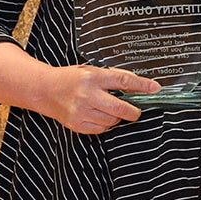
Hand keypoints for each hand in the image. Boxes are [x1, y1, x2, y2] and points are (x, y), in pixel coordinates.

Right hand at [40, 65, 161, 135]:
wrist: (46, 90)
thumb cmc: (71, 78)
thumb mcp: (92, 70)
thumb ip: (113, 76)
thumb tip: (136, 84)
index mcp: (92, 76)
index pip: (123, 81)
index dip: (142, 85)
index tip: (154, 88)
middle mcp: (87, 94)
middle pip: (119, 107)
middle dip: (133, 111)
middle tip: (136, 111)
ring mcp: (81, 111)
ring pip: (112, 120)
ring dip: (117, 117)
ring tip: (110, 110)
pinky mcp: (77, 124)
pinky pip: (101, 129)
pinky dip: (106, 124)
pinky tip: (100, 116)